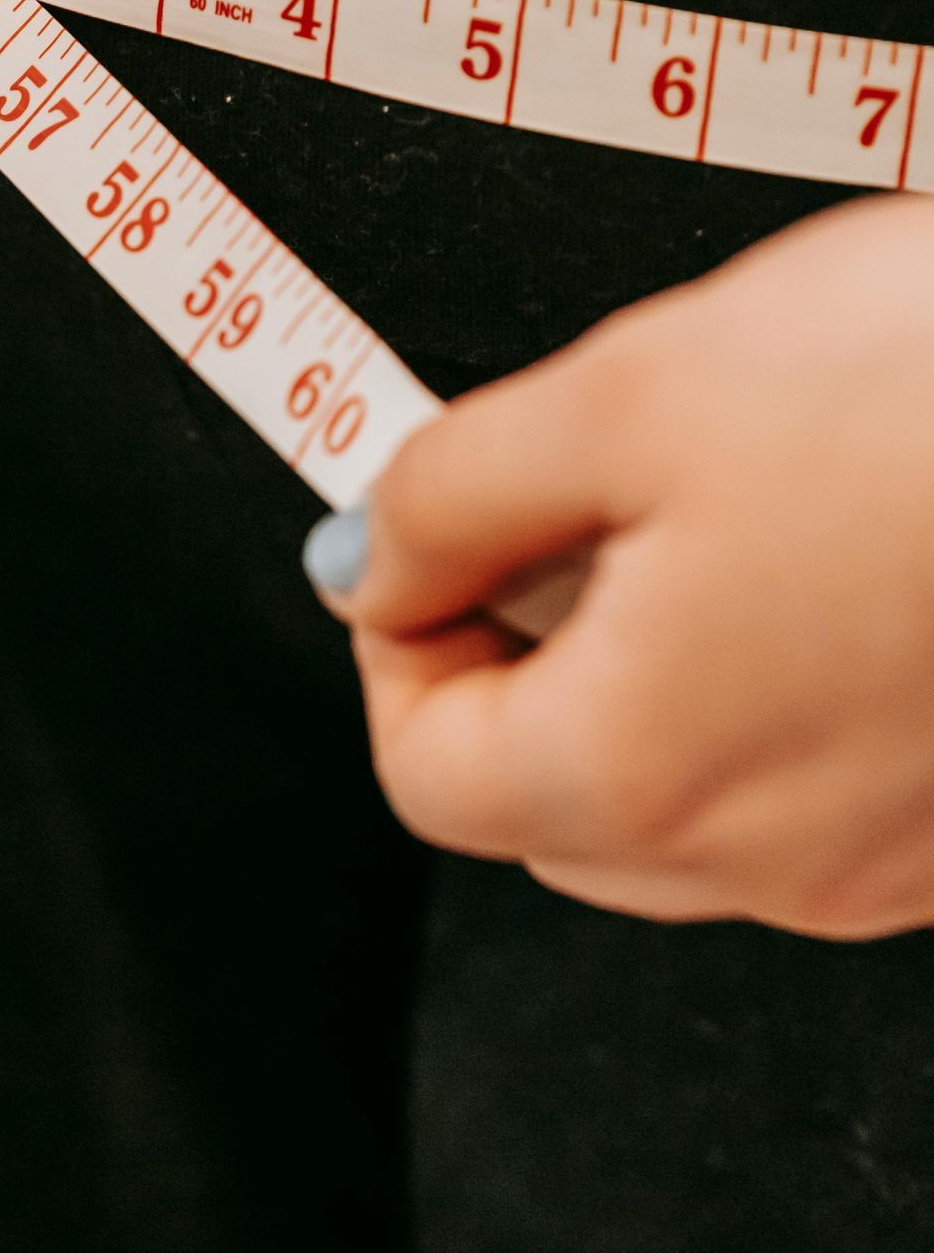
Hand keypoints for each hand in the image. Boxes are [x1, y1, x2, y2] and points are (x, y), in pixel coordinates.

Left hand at [307, 193, 933, 938]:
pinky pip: (821, 790)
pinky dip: (784, 695)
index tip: (424, 544)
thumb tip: (371, 554)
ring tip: (725, 512)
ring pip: (690, 805)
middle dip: (524, 663)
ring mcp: (891, 860)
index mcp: (640, 771)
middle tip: (569, 509)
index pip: (424, 772)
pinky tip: (839, 559)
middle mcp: (770, 858)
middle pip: (550, 807)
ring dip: (655, 679)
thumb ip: (455, 493)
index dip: (397, 643)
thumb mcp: (631, 393)